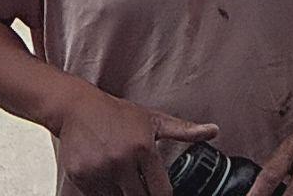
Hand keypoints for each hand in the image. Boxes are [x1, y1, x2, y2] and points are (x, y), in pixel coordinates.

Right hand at [58, 90, 217, 195]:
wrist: (77, 106)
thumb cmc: (117, 113)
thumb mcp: (153, 119)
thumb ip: (184, 130)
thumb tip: (214, 131)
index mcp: (144, 148)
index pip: (161, 192)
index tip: (160, 192)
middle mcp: (122, 160)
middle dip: (142, 195)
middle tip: (138, 182)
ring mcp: (100, 170)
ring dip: (121, 194)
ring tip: (121, 178)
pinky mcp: (81, 177)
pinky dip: (102, 192)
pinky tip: (104, 177)